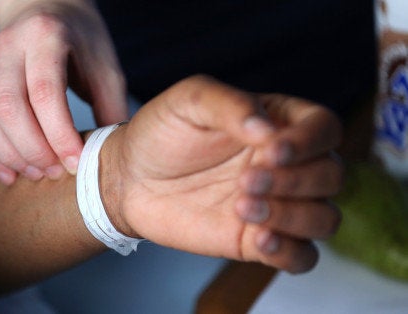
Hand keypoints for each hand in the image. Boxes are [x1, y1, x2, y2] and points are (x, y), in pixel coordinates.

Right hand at [0, 0, 127, 184]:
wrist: (44, 9)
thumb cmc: (80, 41)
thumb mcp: (105, 66)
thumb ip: (111, 107)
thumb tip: (112, 156)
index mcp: (45, 37)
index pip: (45, 92)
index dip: (58, 134)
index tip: (74, 163)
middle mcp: (9, 48)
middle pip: (8, 108)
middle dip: (31, 150)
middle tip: (54, 172)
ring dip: (7, 156)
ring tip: (36, 175)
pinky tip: (7, 174)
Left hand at [102, 76, 342, 272]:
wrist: (129, 178)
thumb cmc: (160, 132)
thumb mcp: (188, 101)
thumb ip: (229, 104)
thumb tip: (268, 128)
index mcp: (276, 123)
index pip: (324, 128)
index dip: (309, 142)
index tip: (270, 150)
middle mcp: (284, 164)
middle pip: (330, 175)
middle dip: (294, 181)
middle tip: (244, 181)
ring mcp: (275, 204)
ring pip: (324, 218)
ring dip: (293, 216)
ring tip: (242, 208)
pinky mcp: (256, 240)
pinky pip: (301, 257)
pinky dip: (291, 253)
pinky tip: (257, 239)